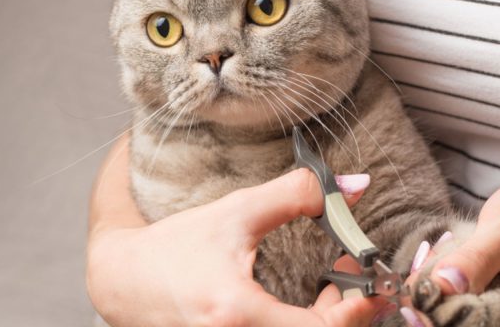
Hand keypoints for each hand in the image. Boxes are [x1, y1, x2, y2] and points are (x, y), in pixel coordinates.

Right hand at [86, 141, 385, 325]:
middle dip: (350, 315)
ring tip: (334, 285)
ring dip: (330, 323)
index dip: (360, 311)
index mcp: (238, 315)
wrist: (123, 280)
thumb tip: (353, 186)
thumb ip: (295, 195)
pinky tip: (310, 304)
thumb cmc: (174, 247)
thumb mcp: (235, 214)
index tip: (377, 284)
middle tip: (354, 277)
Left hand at [428, 172, 499, 326]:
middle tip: (427, 258)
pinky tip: (452, 250)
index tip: (410, 290)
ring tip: (445, 249)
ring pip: (455, 310)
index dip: (436, 314)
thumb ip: (476, 259)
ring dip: (437, 283)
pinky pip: (461, 296)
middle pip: (460, 323)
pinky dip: (446, 276)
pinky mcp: (496, 299)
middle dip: (433, 294)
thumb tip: (441, 287)